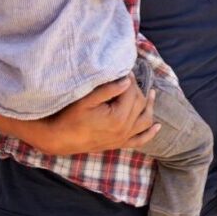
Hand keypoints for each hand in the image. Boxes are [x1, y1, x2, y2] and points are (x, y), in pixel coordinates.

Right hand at [32, 75, 157, 154]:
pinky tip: (157, 126)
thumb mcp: (86, 100)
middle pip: (140, 104)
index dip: (131, 80)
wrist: (58, 139)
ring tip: (152, 94)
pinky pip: (140, 140)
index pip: (132, 93)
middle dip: (137, 90)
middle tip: (130, 79)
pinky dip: (150, 133)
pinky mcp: (119, 144)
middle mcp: (124, 129)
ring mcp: (123, 138)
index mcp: (118, 117)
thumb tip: (128, 80)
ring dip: (150, 107)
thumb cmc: (70, 117)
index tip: (127, 71)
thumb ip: (108, 90)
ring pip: (145, 120)